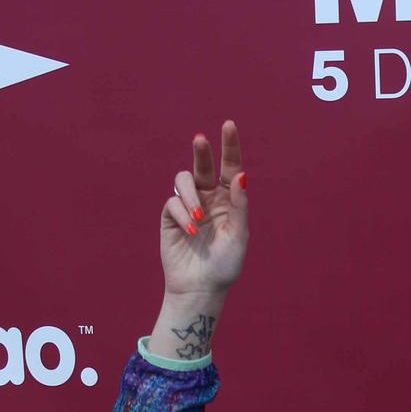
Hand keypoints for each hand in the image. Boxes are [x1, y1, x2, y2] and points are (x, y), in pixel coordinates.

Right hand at [159, 120, 247, 296]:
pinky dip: (182, 213)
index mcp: (229, 200)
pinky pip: (172, 201)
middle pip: (203, 166)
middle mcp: (208, 198)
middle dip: (202, 151)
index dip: (229, 147)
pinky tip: (191, 230)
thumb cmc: (225, 264)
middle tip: (200, 138)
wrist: (201, 287)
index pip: (230, 168)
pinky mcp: (170, 216)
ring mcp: (188, 205)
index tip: (228, 125)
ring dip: (191, 195)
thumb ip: (239, 205)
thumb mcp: (239, 235)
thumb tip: (240, 175)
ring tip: (198, 218)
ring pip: (184, 180)